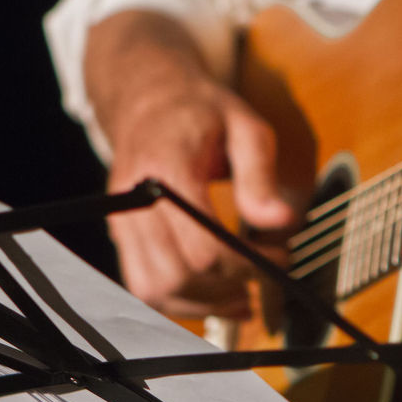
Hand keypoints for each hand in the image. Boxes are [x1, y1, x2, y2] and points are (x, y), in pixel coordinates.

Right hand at [88, 11, 298, 317]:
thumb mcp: (245, 126)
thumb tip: (280, 221)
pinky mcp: (121, 234)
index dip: (247, 264)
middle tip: (266, 275)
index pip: (203, 246)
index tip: (280, 257)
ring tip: (244, 298)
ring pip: (157, 290)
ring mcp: (122, 220)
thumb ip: (260, 174)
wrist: (149, 97)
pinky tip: (215, 297)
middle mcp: (134, 199)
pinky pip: (144, 286)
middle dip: (229, 286)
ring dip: (204, 304)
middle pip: (179, 275)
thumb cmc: (202, 110)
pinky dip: (181, 301)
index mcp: (166, 169)